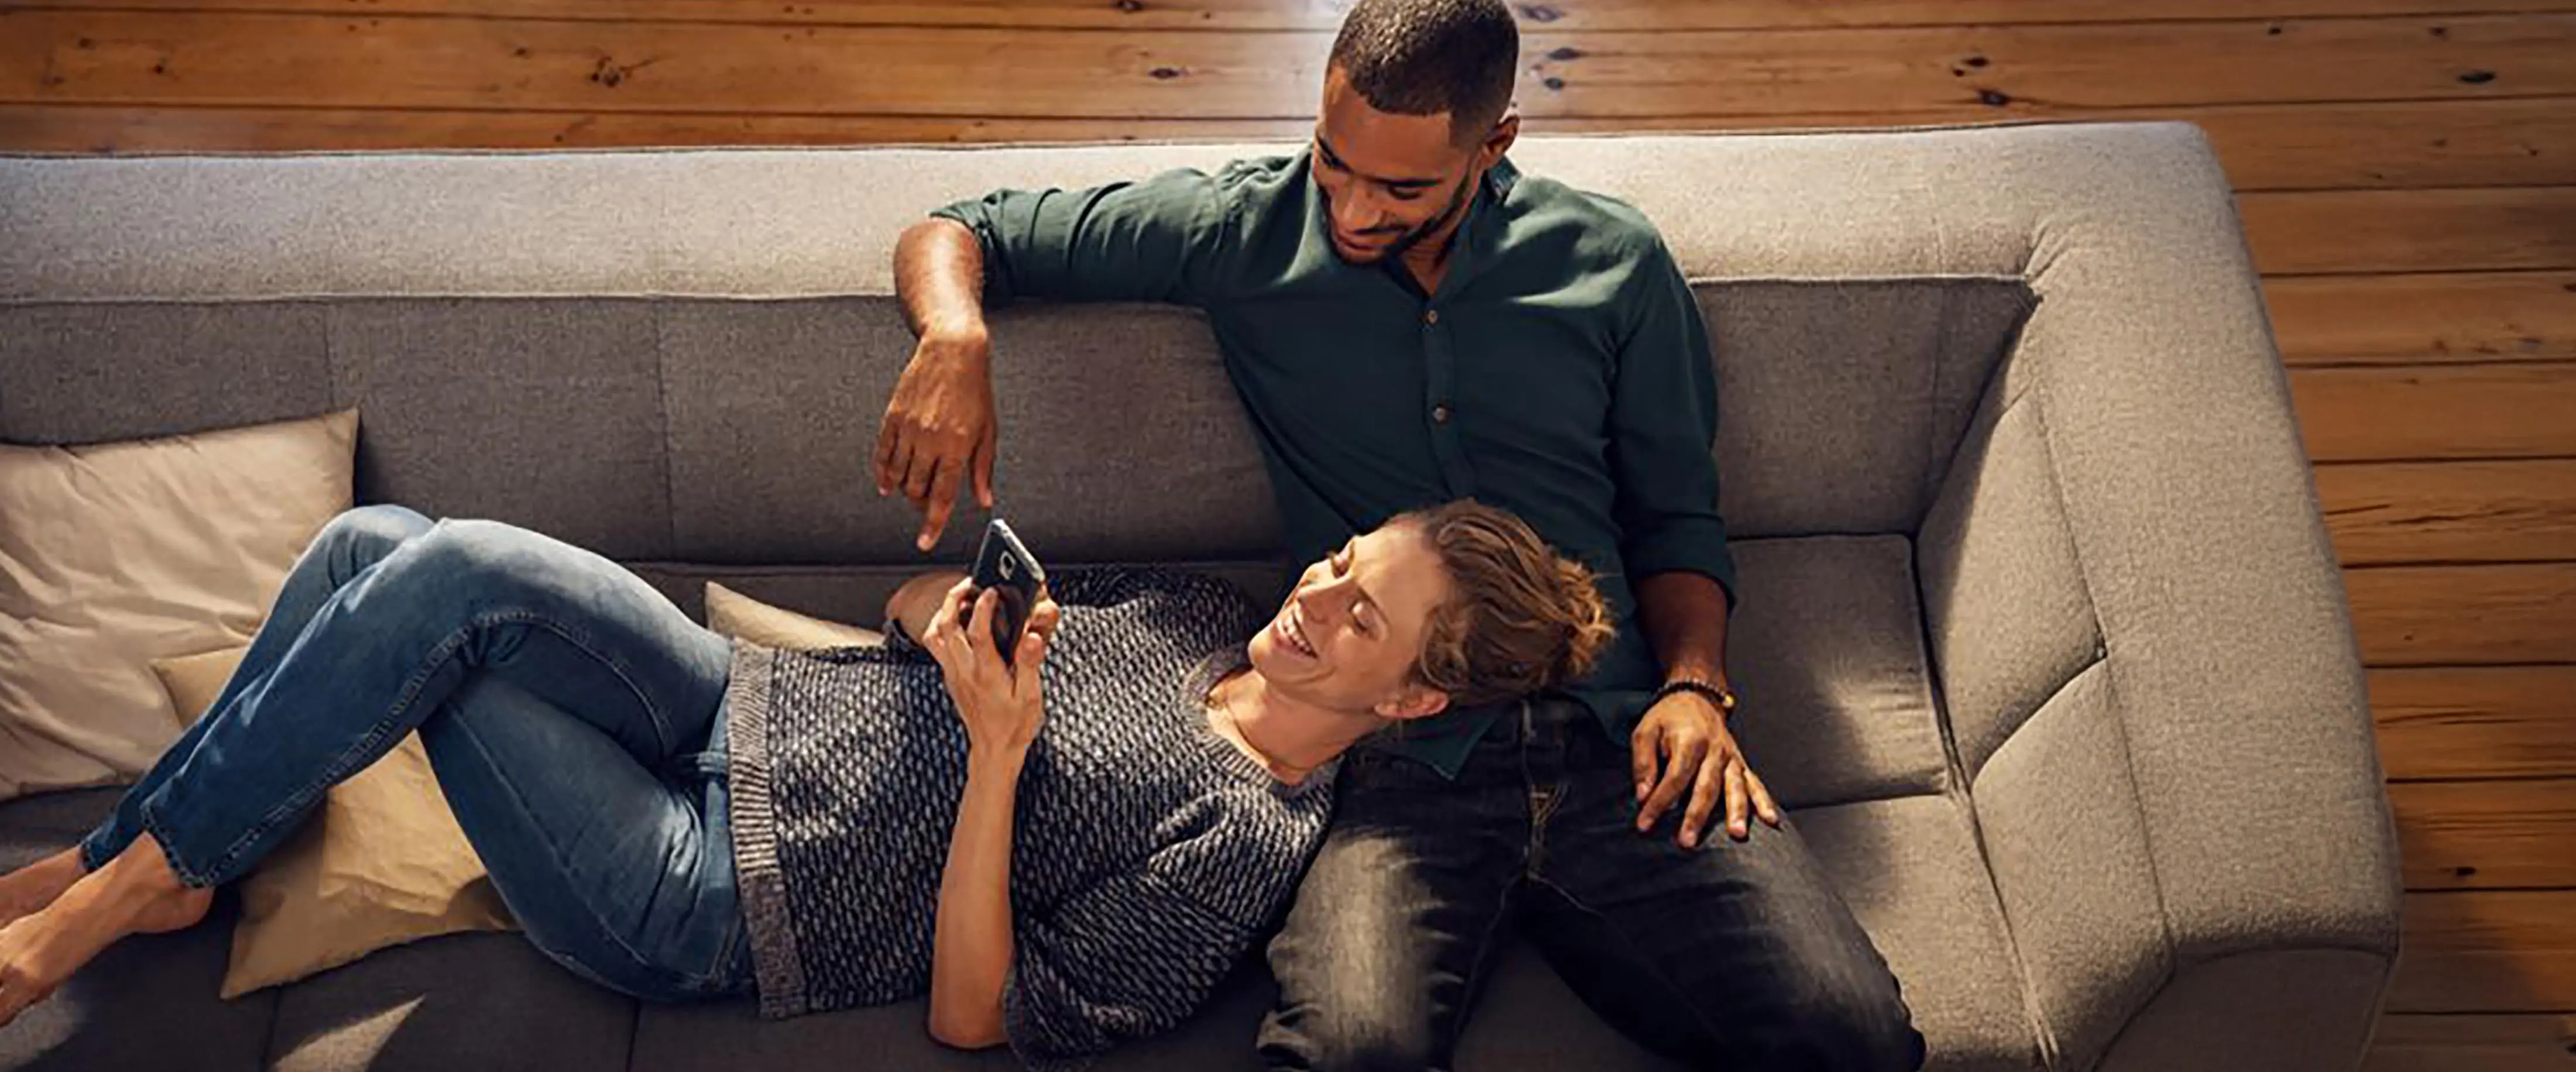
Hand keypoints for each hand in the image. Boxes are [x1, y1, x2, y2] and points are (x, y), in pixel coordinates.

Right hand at [876, 327, 997, 551]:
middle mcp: (930, 441)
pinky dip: (882, 472)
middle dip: (920, 505)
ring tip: (909, 492)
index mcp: (957, 447)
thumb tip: (983, 499)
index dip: (933, 524)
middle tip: (925, 507)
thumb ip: (982, 469)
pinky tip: (885, 481)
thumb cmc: (974, 389)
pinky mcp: (893, 417)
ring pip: (898, 475)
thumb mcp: (988, 431)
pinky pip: (882, 453)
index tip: (925, 541)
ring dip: (902, 490)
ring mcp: (909, 429)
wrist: (953, 352)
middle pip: (917, 490)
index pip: (942, 496)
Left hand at [922, 577, 1061, 753]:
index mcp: (986, 673)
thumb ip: (1029, 663)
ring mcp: (953, 674)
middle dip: (955, 597)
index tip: (993, 590)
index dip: (984, 606)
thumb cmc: (1015, 725)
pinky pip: (937, 646)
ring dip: (943, 611)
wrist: (994, 751)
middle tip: (971, 583)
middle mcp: (964, 671)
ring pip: (935, 635)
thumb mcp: (1030, 696)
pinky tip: (959, 623)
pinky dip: (943, 627)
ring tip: (960, 598)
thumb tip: (1031, 635)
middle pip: (946, 625)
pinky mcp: (950, 678)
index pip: (978, 631)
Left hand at [1631, 689, 1780, 847]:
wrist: (1696, 696)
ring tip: (1737, 834)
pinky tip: (1771, 820)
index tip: (1644, 823)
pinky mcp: (1740, 764)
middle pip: (1706, 787)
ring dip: (1737, 812)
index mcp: (1690, 740)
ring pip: (1735, 787)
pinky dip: (1764, 802)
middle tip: (1687, 841)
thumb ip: (1643, 763)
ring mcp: (1731, 758)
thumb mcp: (1645, 732)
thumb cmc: (1668, 717)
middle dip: (1697, 816)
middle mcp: (1715, 750)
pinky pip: (1755, 783)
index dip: (1659, 802)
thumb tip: (1642, 795)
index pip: (1674, 778)